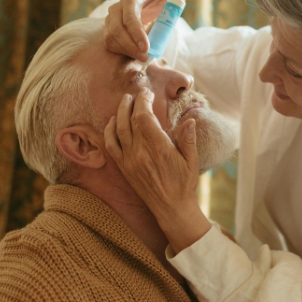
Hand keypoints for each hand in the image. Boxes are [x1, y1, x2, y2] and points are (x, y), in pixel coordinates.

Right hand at [104, 0, 185, 61]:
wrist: (143, 13)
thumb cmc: (155, 8)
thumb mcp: (164, 1)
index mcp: (130, 0)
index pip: (130, 17)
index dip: (137, 33)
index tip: (147, 47)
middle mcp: (116, 8)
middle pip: (117, 30)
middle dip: (131, 46)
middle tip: (145, 57)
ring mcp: (109, 20)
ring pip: (111, 38)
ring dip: (127, 51)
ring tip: (142, 58)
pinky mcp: (107, 31)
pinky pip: (110, 44)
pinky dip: (122, 52)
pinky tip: (134, 55)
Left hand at [104, 88, 210, 251]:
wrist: (171, 208)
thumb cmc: (184, 184)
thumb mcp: (192, 161)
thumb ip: (189, 139)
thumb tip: (190, 120)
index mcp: (159, 148)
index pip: (144, 117)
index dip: (143, 102)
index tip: (147, 93)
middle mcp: (141, 153)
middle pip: (130, 120)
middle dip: (132, 103)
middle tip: (137, 93)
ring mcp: (130, 160)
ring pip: (118, 130)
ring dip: (119, 112)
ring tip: (125, 101)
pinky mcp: (124, 168)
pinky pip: (111, 145)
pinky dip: (109, 130)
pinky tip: (113, 121)